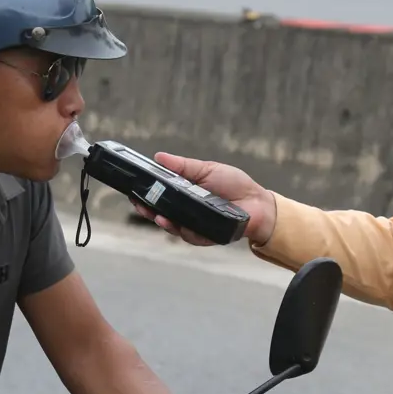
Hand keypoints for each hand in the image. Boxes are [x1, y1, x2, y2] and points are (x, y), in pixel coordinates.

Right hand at [132, 152, 276, 245]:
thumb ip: (183, 166)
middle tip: (137, 203)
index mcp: (186, 194)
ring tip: (153, 213)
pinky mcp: (205, 236)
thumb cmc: (235, 185)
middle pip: (161, 212)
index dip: (146, 194)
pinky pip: (188, 236)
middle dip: (147, 209)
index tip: (134, 190)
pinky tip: (172, 223)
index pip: (160, 196)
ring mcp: (195, 225)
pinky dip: (179, 230)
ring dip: (160, 220)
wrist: (258, 203)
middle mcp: (187, 211)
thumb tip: (159, 157)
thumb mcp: (207, 169)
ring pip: (172, 226)